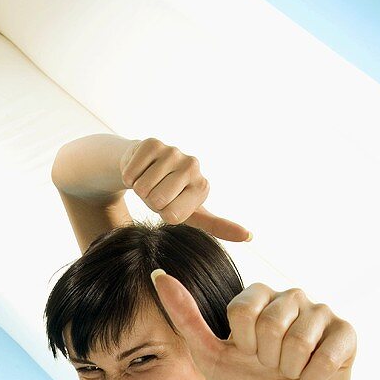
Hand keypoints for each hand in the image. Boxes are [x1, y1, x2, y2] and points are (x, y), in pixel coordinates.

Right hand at [119, 137, 251, 242]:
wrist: (144, 167)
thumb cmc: (168, 195)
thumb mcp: (191, 214)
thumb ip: (217, 226)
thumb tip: (250, 236)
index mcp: (202, 187)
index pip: (172, 216)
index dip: (164, 215)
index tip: (170, 205)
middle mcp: (192, 166)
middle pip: (157, 202)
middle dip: (150, 202)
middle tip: (156, 192)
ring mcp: (173, 152)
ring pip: (143, 188)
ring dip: (139, 189)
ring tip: (148, 180)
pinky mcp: (152, 143)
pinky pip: (132, 173)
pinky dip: (130, 176)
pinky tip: (139, 169)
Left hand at [151, 275, 356, 379]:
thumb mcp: (209, 356)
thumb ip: (185, 316)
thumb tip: (157, 273)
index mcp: (259, 297)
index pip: (243, 309)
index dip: (242, 344)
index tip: (247, 356)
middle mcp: (292, 298)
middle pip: (273, 323)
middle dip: (267, 358)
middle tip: (272, 367)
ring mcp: (322, 313)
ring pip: (300, 339)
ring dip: (290, 369)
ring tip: (291, 373)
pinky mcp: (347, 334)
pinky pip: (330, 352)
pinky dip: (315, 376)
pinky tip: (313, 379)